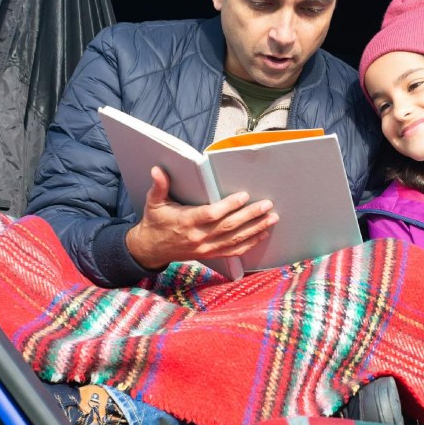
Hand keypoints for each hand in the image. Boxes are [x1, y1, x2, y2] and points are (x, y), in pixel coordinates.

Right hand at [125, 165, 278, 269]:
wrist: (151, 249)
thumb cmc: (155, 222)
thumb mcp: (154, 202)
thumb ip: (159, 186)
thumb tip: (157, 170)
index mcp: (186, 222)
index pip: (211, 214)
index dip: (228, 206)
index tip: (243, 196)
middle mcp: (198, 237)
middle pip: (229, 227)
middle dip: (250, 215)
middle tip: (267, 205)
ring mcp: (206, 248)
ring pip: (235, 239)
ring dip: (256, 228)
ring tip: (272, 218)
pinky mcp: (211, 254)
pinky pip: (234, 251)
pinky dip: (250, 243)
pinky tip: (262, 233)